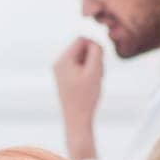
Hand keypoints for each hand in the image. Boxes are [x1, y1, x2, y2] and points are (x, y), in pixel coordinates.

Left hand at [52, 37, 102, 159]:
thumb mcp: (95, 71)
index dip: (95, 47)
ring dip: (93, 66)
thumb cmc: (86, 97)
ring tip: (95, 81)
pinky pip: (80, 67)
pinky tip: (91, 84)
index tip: (101, 61)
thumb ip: (96, 52)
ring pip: (83, 58)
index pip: (82, 39)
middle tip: (99, 74)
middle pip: (82, 48)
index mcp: (63, 60)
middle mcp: (58, 63)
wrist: (77, 120)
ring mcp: (60, 71)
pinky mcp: (65, 77)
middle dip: (94, 58)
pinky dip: (88, 72)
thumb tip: (95, 40)